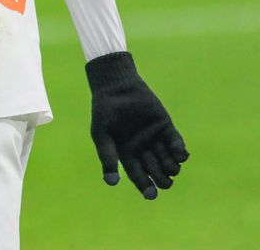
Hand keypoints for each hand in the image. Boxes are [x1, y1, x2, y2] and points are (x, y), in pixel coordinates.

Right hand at [86, 51, 188, 198]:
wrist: (116, 87)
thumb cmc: (104, 111)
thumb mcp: (102, 134)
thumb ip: (107, 156)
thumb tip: (111, 183)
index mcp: (127, 154)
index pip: (139, 177)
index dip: (146, 188)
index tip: (151, 195)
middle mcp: (143, 150)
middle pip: (157, 173)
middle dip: (162, 179)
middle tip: (164, 179)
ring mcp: (155, 139)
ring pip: (170, 162)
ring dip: (172, 168)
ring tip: (171, 166)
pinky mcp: (166, 128)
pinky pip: (176, 145)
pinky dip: (180, 152)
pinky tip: (181, 155)